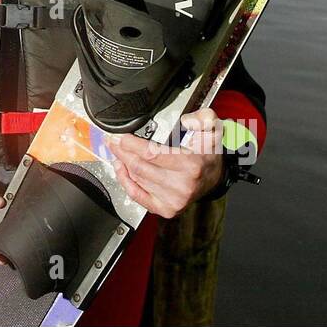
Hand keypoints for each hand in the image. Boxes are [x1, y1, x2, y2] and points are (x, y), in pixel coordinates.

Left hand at [104, 108, 223, 218]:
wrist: (214, 178)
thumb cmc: (207, 154)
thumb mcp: (212, 130)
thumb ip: (204, 118)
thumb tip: (186, 120)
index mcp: (191, 165)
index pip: (151, 153)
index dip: (130, 144)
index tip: (119, 136)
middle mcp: (181, 185)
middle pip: (140, 166)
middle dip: (121, 151)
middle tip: (112, 141)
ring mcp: (173, 200)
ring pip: (137, 179)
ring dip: (122, 163)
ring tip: (116, 151)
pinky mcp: (166, 209)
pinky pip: (137, 195)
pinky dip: (125, 181)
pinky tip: (120, 169)